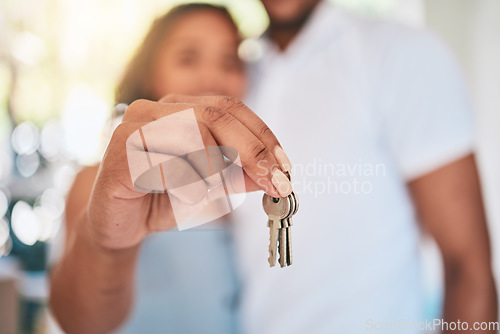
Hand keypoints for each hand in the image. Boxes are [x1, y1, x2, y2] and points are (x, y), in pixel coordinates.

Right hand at [86, 95, 292, 248]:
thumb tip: (275, 173)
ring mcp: (133, 126)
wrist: (116, 224)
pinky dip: (188, 184)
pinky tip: (190, 199)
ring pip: (192, 135)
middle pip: (215, 116)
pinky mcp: (119, 154)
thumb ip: (240, 175)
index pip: (230, 108)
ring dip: (217, 169)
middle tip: (274, 182)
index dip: (262, 136)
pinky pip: (165, 164)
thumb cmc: (163, 198)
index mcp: (179, 108)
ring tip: (220, 193)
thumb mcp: (211, 188)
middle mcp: (155, 109)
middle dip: (251, 151)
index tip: (284, 167)